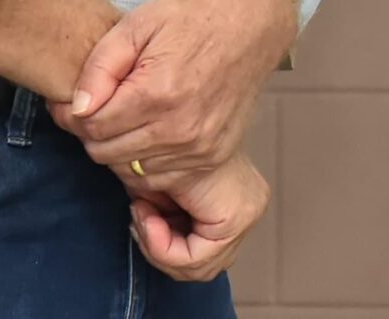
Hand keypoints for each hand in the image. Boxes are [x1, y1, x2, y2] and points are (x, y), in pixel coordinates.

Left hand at [57, 0, 295, 177]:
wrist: (251, 25)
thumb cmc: (192, 19)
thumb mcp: (137, 24)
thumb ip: (99, 67)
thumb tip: (78, 109)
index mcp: (158, 93)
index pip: (93, 127)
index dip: (74, 115)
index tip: (73, 102)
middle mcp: (180, 128)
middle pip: (107, 153)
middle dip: (94, 132)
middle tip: (100, 108)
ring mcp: (201, 147)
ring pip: (130, 170)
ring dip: (119, 149)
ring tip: (126, 118)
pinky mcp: (214, 156)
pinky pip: (160, 177)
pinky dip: (146, 161)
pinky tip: (149, 132)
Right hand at [128, 154, 269, 280]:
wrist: (161, 120)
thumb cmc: (154, 148)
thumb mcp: (158, 192)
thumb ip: (160, 220)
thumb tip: (149, 237)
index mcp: (237, 201)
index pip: (201, 254)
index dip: (162, 245)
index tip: (140, 213)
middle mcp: (249, 208)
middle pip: (201, 265)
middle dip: (160, 247)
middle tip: (140, 216)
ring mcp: (247, 213)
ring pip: (198, 267)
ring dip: (158, 246)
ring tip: (143, 213)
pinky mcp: (236, 218)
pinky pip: (196, 260)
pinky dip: (163, 246)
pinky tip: (149, 216)